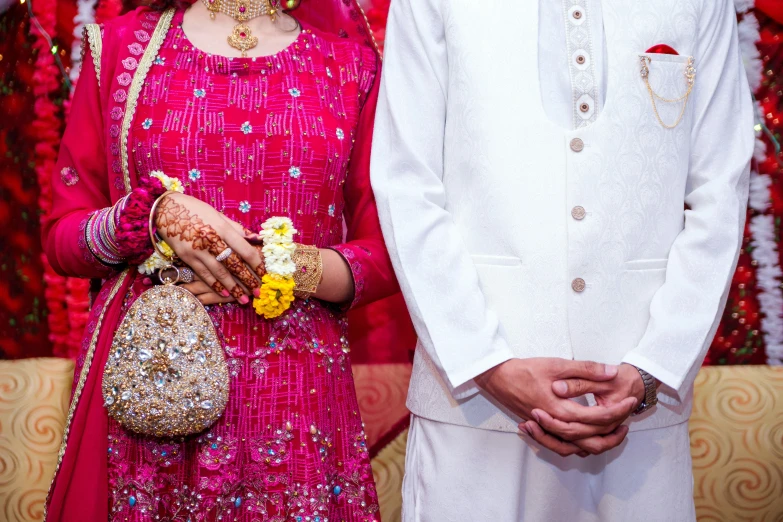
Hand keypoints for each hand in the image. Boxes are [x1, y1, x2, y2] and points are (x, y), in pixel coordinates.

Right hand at [154, 193, 264, 302]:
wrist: (166, 209)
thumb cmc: (196, 209)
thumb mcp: (218, 215)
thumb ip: (237, 229)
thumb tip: (257, 238)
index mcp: (222, 228)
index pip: (244, 249)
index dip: (256, 263)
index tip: (264, 273)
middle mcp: (211, 239)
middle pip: (233, 263)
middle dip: (248, 280)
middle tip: (258, 292)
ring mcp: (198, 250)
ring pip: (219, 272)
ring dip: (233, 288)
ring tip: (243, 299)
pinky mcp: (187, 257)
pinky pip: (203, 274)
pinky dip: (215, 285)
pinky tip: (224, 293)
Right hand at [526, 363, 643, 455]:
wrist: (497, 378)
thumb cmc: (524, 370)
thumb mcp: (557, 364)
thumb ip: (586, 369)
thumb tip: (610, 372)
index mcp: (561, 410)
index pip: (598, 418)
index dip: (619, 410)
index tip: (630, 401)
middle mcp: (556, 425)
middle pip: (592, 438)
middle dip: (614, 430)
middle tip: (629, 417)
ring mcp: (548, 430)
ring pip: (579, 447)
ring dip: (600, 442)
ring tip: (615, 432)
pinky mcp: (542, 430)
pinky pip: (564, 447)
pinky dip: (579, 446)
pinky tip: (588, 437)